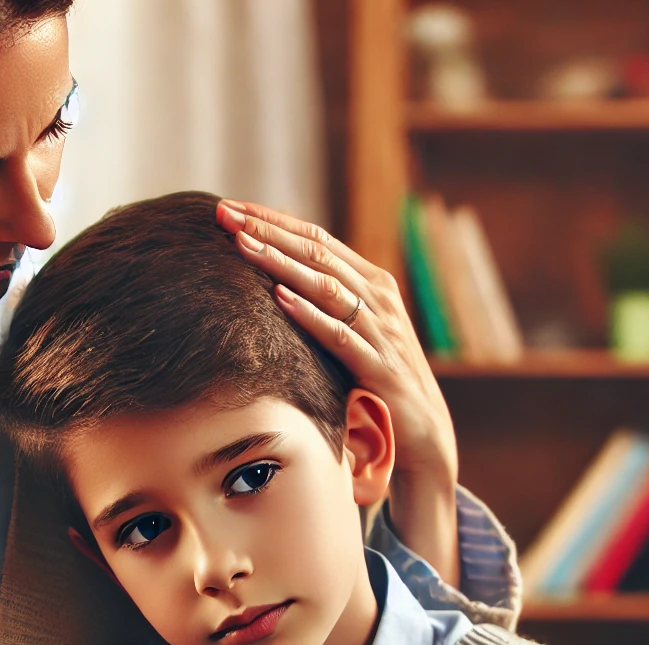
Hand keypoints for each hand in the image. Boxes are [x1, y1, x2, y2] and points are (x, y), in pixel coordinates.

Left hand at [217, 200, 458, 584]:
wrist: (423, 432)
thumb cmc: (379, 381)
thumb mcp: (353, 333)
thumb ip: (325, 304)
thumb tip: (274, 280)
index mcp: (372, 283)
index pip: (316, 238)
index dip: (273, 220)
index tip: (231, 208)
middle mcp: (379, 298)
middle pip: (317, 253)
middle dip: (269, 230)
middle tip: (225, 215)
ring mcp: (381, 330)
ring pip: (326, 286)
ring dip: (282, 263)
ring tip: (243, 245)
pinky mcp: (379, 366)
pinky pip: (339, 336)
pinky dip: (310, 315)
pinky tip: (280, 299)